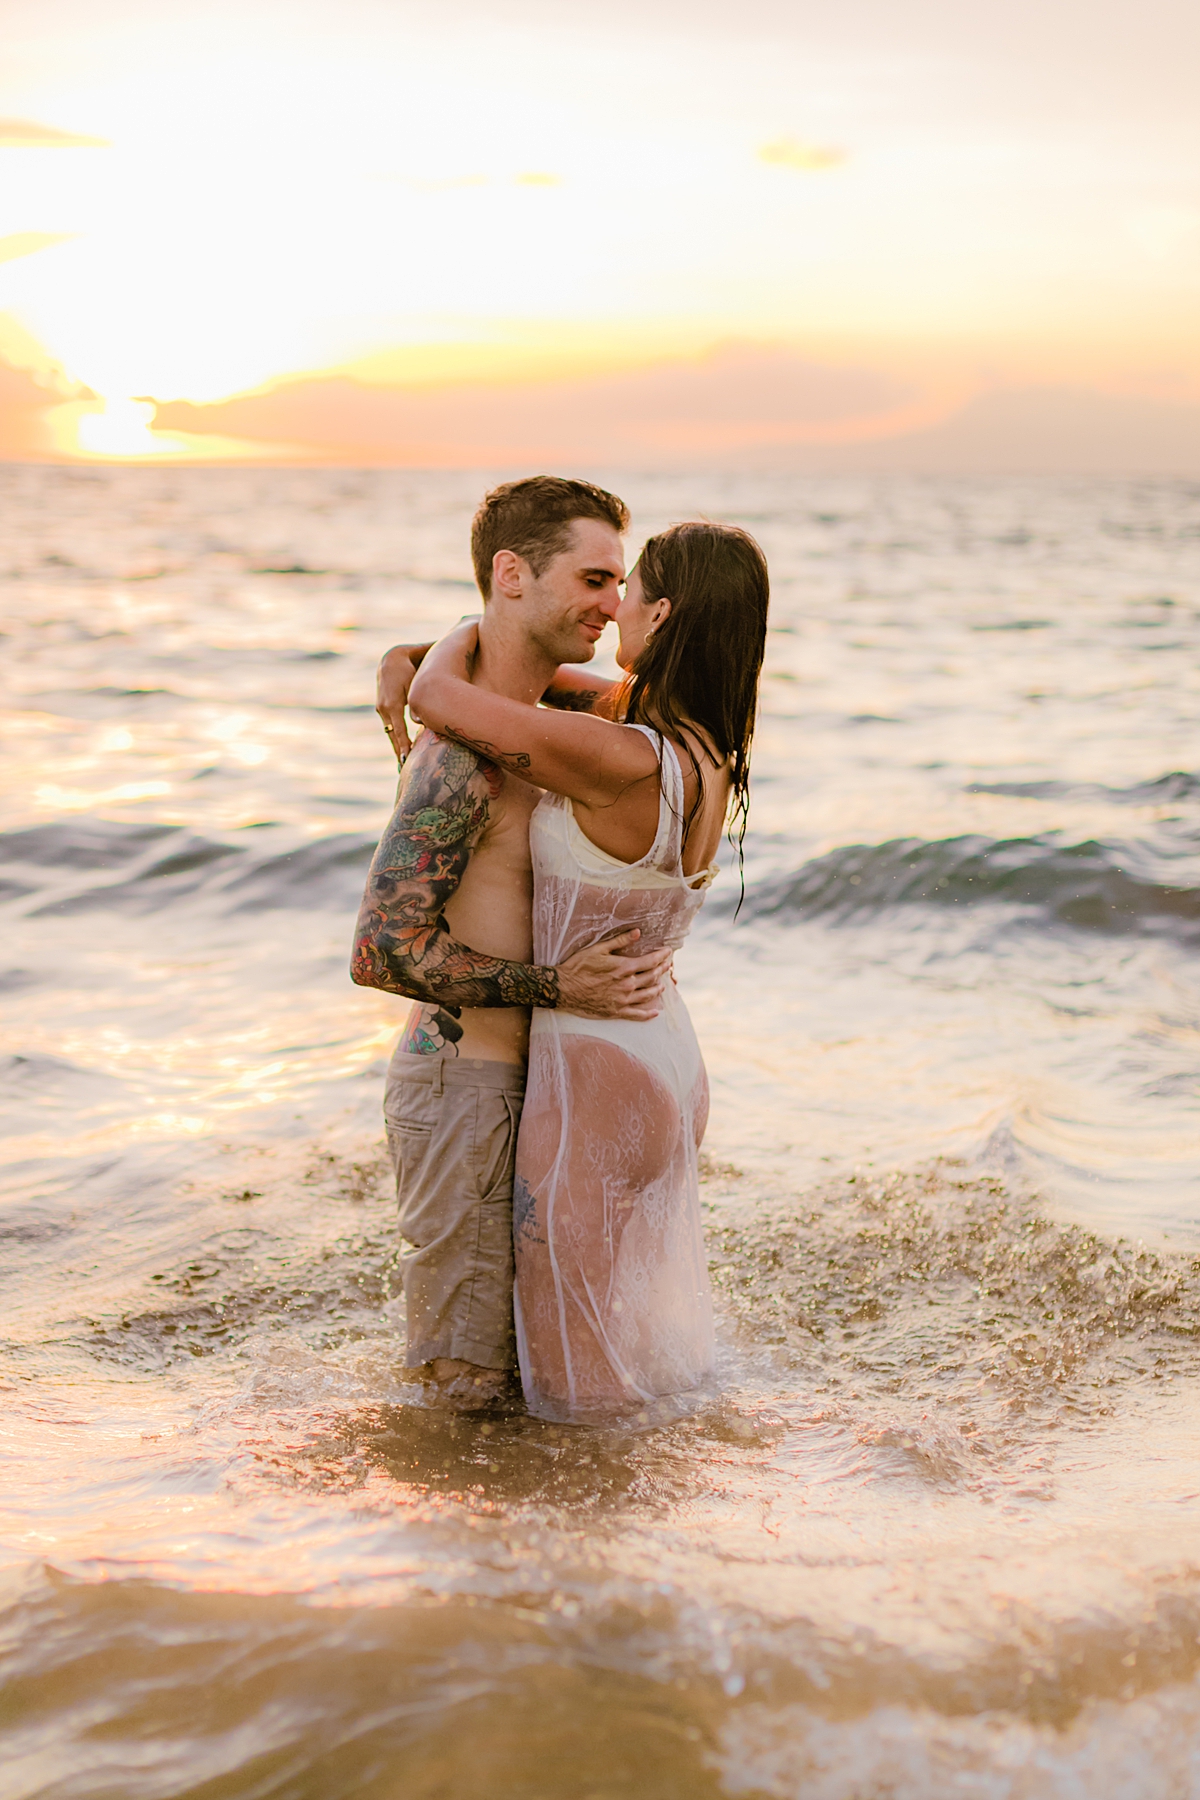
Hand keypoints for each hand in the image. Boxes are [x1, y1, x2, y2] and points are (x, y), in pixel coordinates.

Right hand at [376, 647, 417, 759]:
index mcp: (392, 704)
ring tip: (402, 765)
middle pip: (393, 736)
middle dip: (398, 752)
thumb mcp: (414, 681)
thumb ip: (417, 700)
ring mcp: (382, 710)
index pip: (398, 730)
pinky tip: (401, 750)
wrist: (391, 659)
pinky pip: (391, 727)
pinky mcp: (384, 709)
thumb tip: (419, 721)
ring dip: (397, 748)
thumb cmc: (408, 668)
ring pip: (391, 733)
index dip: (403, 745)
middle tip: (404, 770)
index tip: (406, 759)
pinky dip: (396, 739)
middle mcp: (384, 709)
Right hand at [554, 930, 671, 1020]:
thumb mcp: (598, 949)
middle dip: (661, 970)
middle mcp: (626, 985)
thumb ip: (620, 941)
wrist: (563, 989)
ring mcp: (622, 1000)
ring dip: (657, 989)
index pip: (650, 961)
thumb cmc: (578, 967)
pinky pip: (637, 1015)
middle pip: (651, 977)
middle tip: (667, 965)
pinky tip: (655, 1013)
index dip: (661, 956)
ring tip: (662, 985)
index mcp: (623, 968)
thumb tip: (637, 932)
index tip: (668, 951)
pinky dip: (648, 1014)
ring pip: (647, 995)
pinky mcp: (616, 1012)